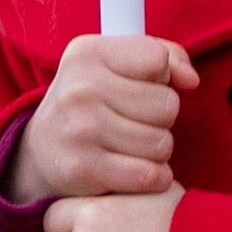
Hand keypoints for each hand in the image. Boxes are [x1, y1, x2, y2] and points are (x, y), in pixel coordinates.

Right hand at [21, 30, 190, 199]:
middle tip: (135, 123)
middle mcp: (80, 88)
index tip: (140, 87)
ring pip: (162, 143)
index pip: (158, 59)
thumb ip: (163, 56)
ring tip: (131, 147)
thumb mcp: (114, 65)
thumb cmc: (91, 103)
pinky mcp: (84, 169)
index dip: (160, 77)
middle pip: (167, 104)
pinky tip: (135, 170)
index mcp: (87, 53)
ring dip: (156, 151)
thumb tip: (190, 80)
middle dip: (161, 118)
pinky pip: (149, 174)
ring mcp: (80, 129)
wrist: (41, 152)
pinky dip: (153, 177)